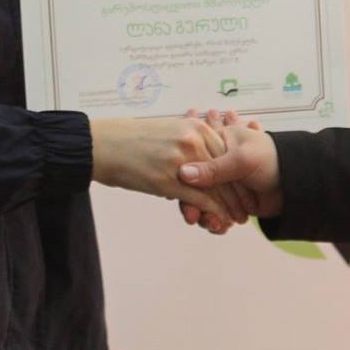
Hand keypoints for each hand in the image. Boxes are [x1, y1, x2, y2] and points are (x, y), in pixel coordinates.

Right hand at [90, 117, 249, 219]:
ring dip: (229, 207)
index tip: (248, 190)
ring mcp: (183, 160)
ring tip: (236, 221)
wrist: (102, 145)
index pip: (227, 154)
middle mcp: (193, 141)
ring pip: (217, 188)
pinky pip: (201, 198)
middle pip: (227, 171)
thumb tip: (201, 163)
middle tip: (247, 211)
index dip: (239, 175)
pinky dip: (213, 212)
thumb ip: (189, 146)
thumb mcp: (167, 134)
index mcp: (195, 128)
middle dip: (239, 195)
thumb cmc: (131, 141)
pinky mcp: (171, 179)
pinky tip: (219, 222)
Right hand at [178, 109, 281, 230]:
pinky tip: (221, 228)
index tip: (178, 197)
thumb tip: (184, 174)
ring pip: (200, 202)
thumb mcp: (242, 160)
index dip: (182, 181)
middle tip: (195, 218)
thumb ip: (214, 168)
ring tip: (215, 225)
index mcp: (215, 142)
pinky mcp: (227, 200)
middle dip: (192, 205)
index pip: (189, 161)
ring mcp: (220, 183)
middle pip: (191, 186)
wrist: (295, 183)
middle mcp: (214, 162)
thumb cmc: (272, 160)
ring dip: (205, 216)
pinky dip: (216, 222)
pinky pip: (213, 213)